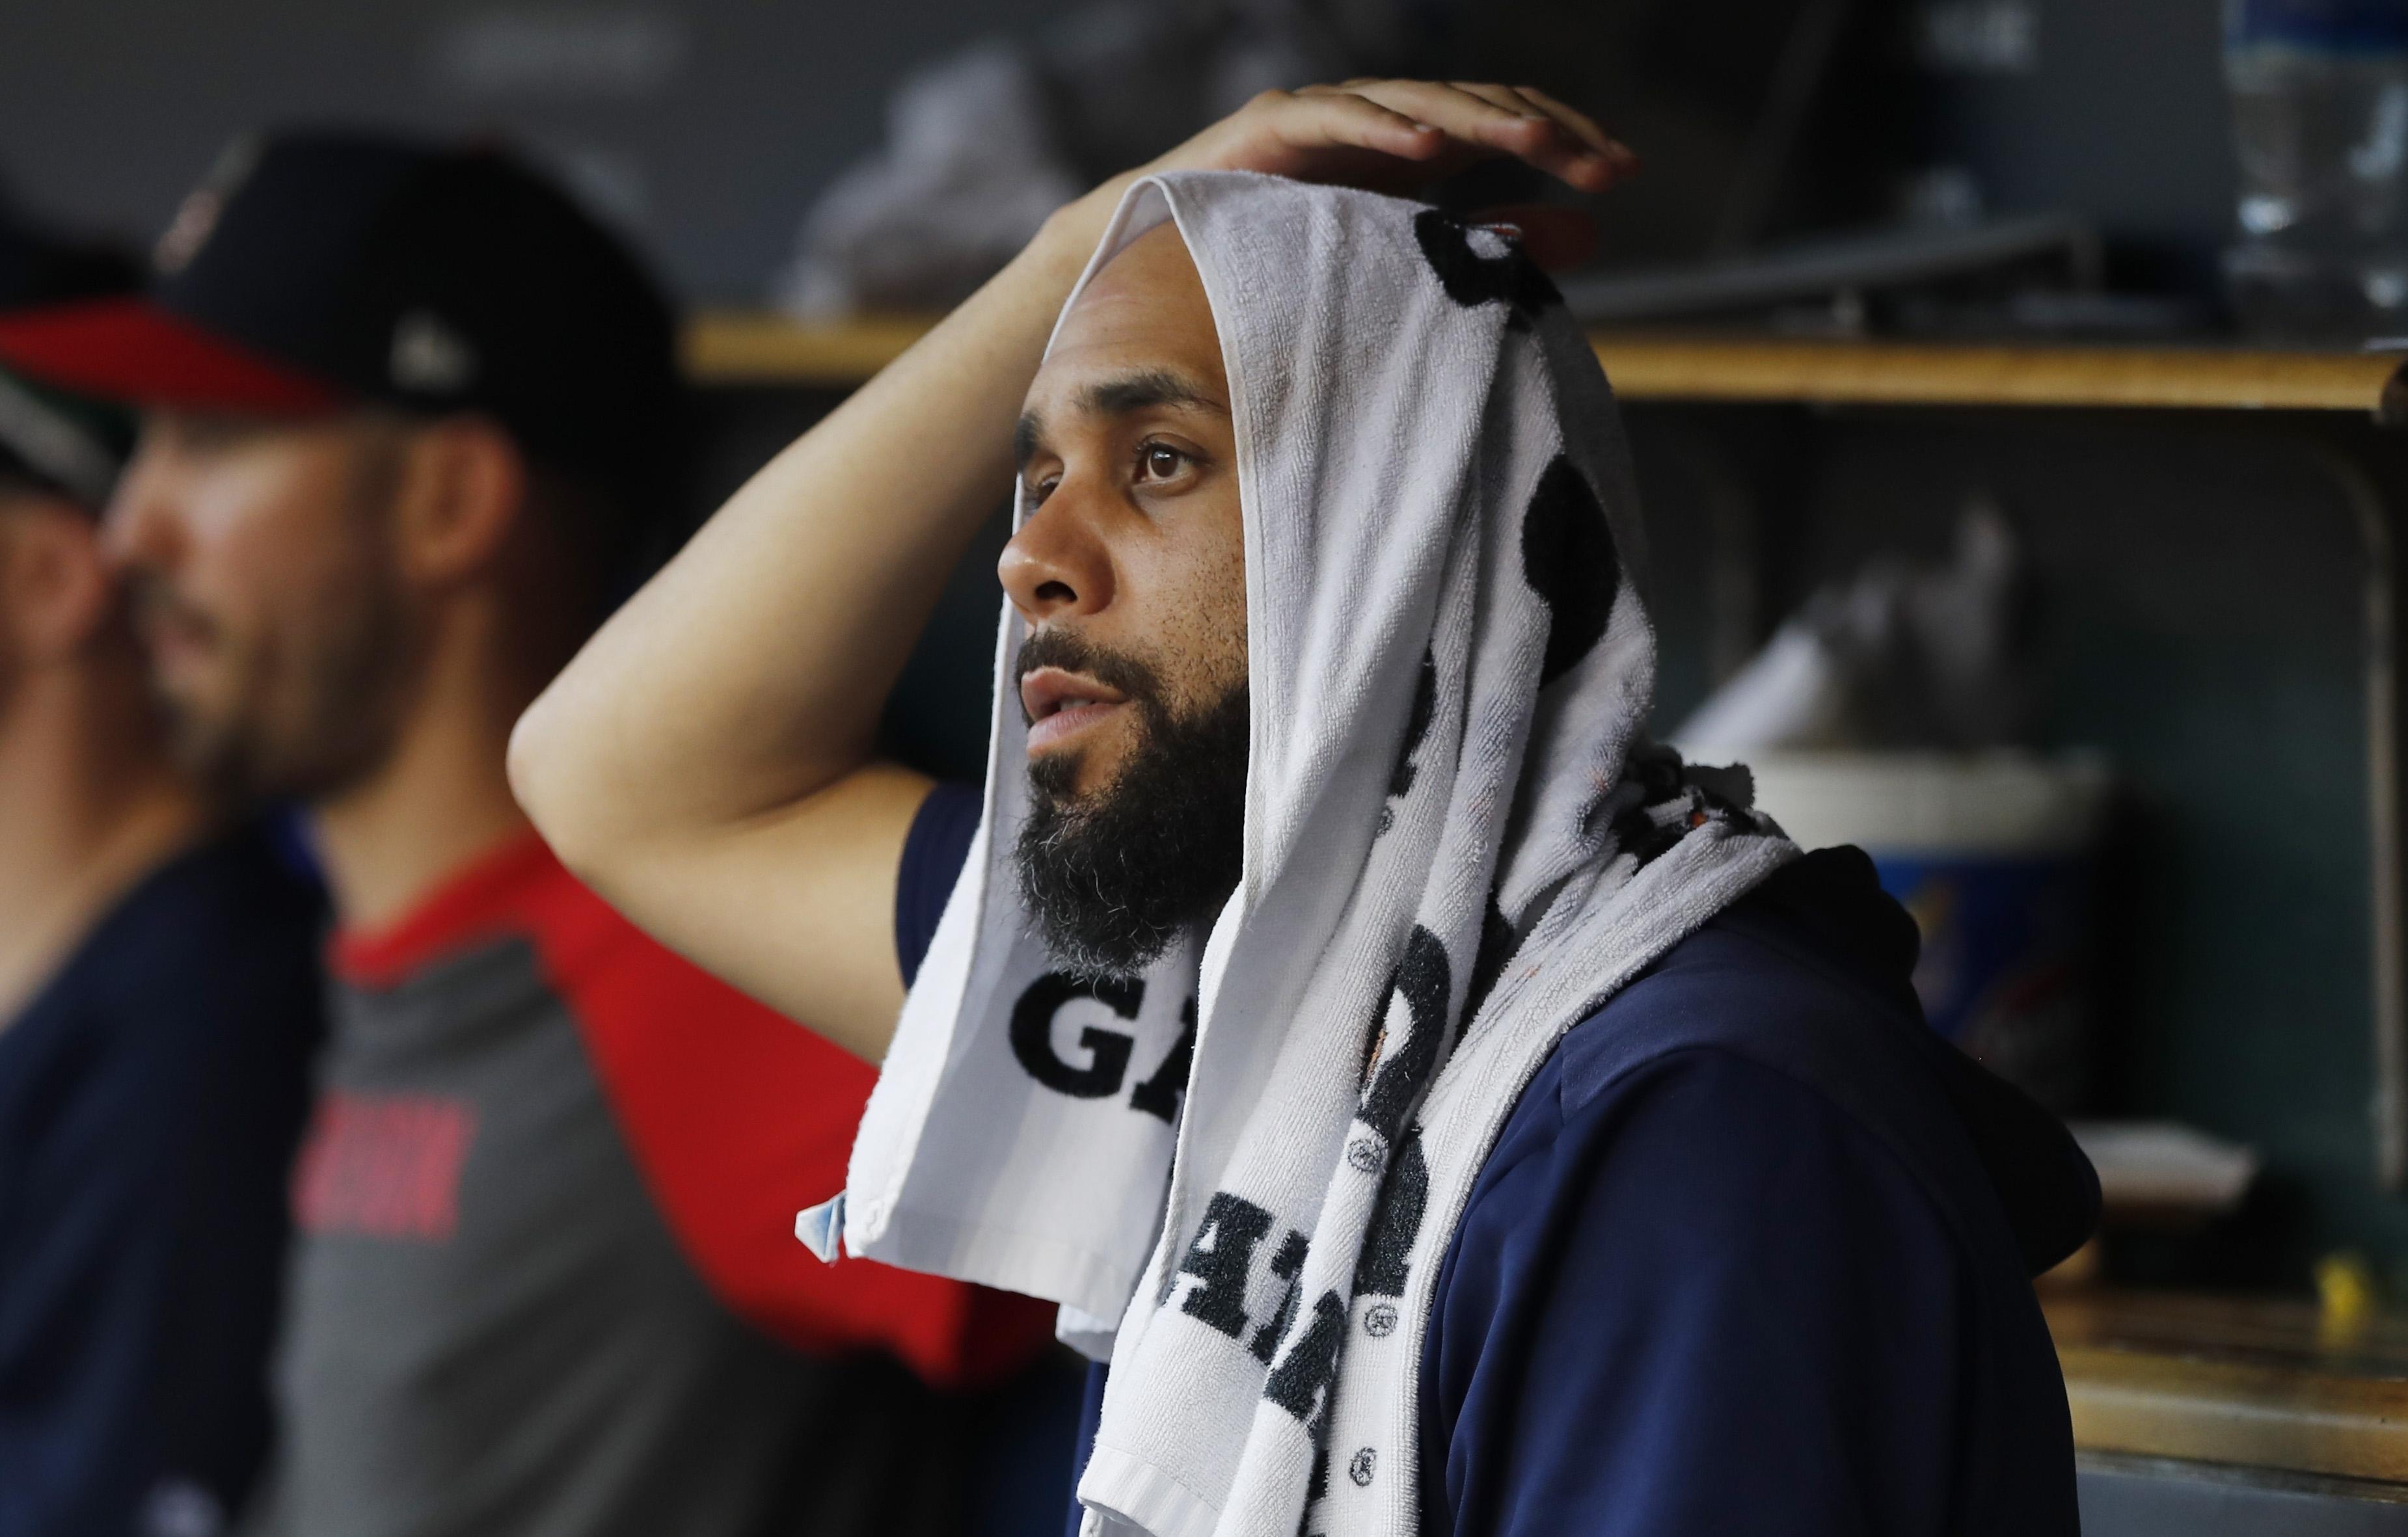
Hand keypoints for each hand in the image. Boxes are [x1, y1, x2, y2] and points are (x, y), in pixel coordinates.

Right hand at [1124, 80, 1632, 268]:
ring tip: (1531, 143)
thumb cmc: (1287, 250)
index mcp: (1418, 143)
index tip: (1622, 172)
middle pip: (1476, 105)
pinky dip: (1382, 126)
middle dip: (1542, 130)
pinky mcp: (1274, 125)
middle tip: (1600, 162)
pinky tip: (1428, 145)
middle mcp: (1381, 118)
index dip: (1567, 139)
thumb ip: (1492, 237)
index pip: (1508, 123)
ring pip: (1416, 102)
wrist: (1172, 254)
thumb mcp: (1408, 251)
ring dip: (1478, 120)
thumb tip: (1594, 234)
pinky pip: (1337, 117)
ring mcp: (1329, 114)